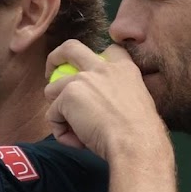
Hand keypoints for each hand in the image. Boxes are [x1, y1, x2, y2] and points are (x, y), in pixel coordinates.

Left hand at [44, 40, 166, 159]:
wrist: (135, 142)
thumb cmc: (140, 133)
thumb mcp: (138, 102)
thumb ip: (119, 95)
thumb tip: (106, 107)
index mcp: (124, 68)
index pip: (109, 50)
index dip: (96, 58)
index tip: (90, 70)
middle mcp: (101, 67)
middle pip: (70, 48)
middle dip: (55, 57)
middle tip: (50, 73)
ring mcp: (82, 79)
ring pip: (52, 90)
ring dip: (57, 112)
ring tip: (74, 132)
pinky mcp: (68, 95)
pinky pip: (52, 116)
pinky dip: (61, 133)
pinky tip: (78, 142)